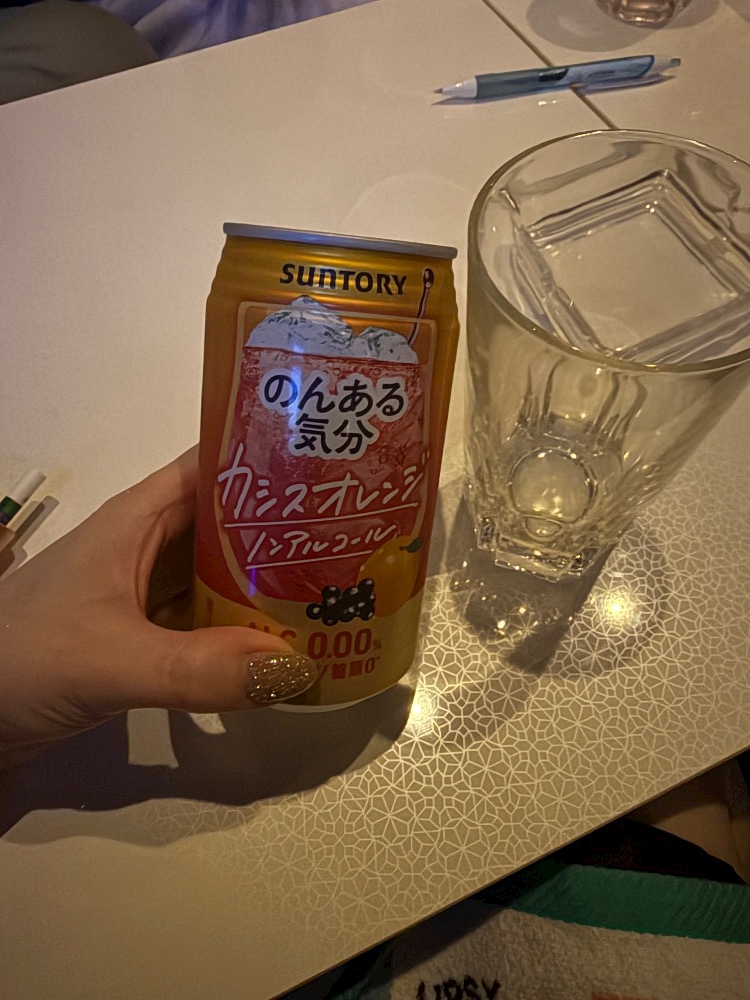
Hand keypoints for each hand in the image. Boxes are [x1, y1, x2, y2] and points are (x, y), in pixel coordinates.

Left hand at [0, 448, 316, 764]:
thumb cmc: (20, 658)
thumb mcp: (112, 660)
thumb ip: (200, 669)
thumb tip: (299, 669)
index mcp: (137, 519)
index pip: (212, 465)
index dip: (268, 457)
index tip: (333, 466)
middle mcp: (145, 548)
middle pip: (228, 525)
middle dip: (286, 530)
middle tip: (355, 541)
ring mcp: (143, 596)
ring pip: (219, 578)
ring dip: (269, 587)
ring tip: (336, 591)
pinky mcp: (141, 640)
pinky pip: (206, 626)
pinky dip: (242, 634)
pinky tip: (283, 648)